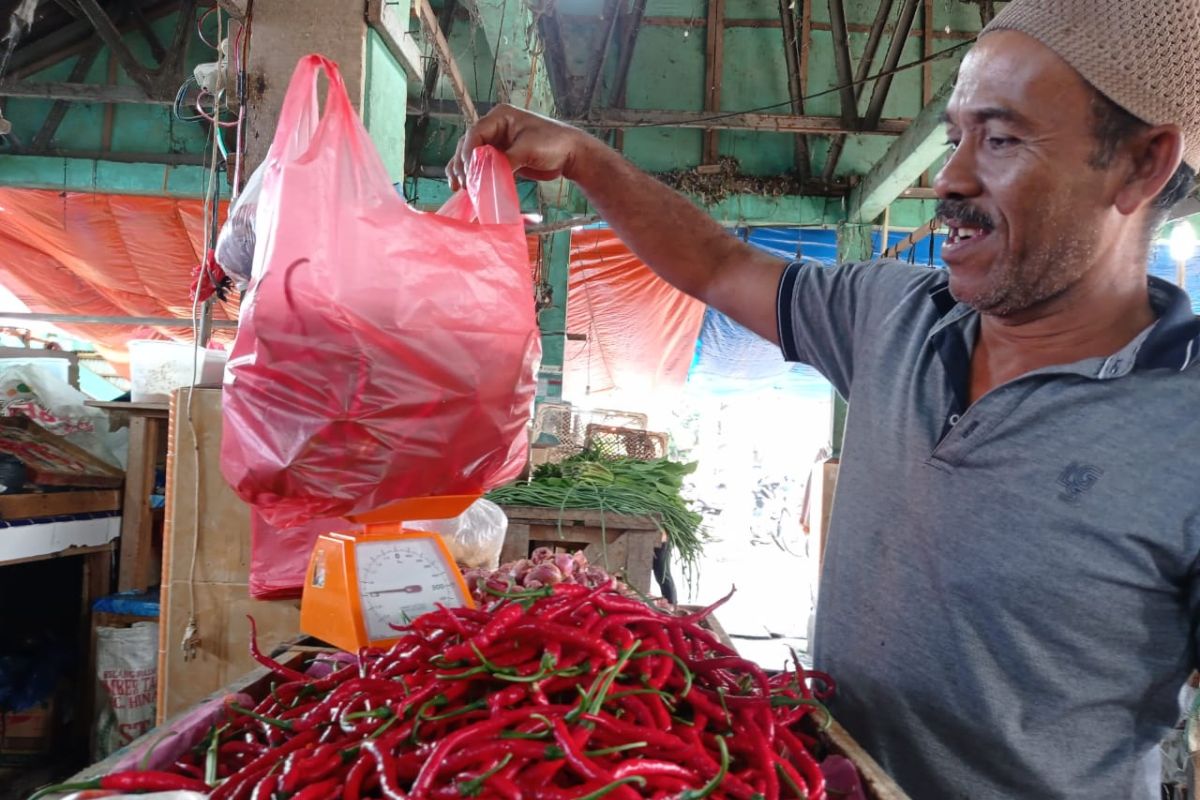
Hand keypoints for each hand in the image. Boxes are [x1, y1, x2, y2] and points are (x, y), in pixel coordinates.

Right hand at [447, 104, 591, 190]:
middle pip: (469, 144)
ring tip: (459, 187)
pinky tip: (466, 188)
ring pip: (471, 156)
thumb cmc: (553, 143)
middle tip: (462, 183)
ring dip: (463, 171)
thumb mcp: (527, 149)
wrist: (571, 155)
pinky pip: (482, 166)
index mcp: (500, 116)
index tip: (467, 172)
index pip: (476, 132)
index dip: (468, 152)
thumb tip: (486, 176)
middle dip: (463, 164)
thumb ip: (505, 161)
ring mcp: (497, 143)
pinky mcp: (501, 158)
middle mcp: (495, 127)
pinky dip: (474, 176)